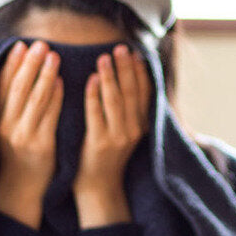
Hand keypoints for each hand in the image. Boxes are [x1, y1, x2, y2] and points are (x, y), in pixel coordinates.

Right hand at [0, 40, 62, 228]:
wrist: (22, 187)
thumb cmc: (19, 153)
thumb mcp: (9, 127)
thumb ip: (13, 104)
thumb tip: (21, 73)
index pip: (3, 85)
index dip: (11, 64)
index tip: (21, 44)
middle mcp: (6, 125)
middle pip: (18, 88)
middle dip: (29, 64)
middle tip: (41, 44)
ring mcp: (23, 136)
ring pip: (34, 100)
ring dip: (44, 75)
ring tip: (54, 56)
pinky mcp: (41, 146)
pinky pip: (49, 117)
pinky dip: (55, 98)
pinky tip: (62, 83)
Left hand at [73, 44, 150, 227]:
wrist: (98, 187)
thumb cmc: (106, 156)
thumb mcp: (123, 132)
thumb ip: (125, 110)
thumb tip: (124, 82)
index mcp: (141, 125)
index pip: (144, 93)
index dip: (140, 72)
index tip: (135, 53)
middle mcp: (133, 130)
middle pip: (131, 93)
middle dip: (126, 69)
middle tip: (120, 48)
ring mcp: (118, 137)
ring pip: (116, 101)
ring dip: (111, 77)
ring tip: (104, 57)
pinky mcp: (100, 143)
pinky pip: (97, 114)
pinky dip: (94, 96)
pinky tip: (91, 79)